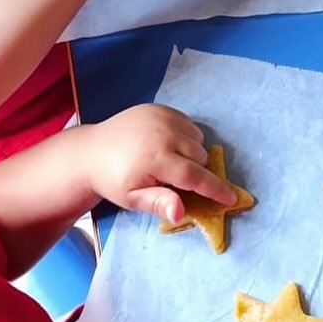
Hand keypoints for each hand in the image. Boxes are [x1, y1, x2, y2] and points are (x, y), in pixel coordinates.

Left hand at [82, 104, 237, 223]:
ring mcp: (162, 117)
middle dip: (196, 170)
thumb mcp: (132, 199)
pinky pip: (189, 125)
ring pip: (198, 140)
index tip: (231, 198)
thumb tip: (181, 212)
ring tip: (170, 161)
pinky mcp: (160, 108)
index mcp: (155, 159)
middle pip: (200, 157)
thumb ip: (159, 203)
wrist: (91, 151)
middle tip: (174, 179)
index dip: (215, 189)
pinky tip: (168, 145)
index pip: (195, 176)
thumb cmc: (114, 180)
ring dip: (192, 153)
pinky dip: (186, 137)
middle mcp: (163, 134)